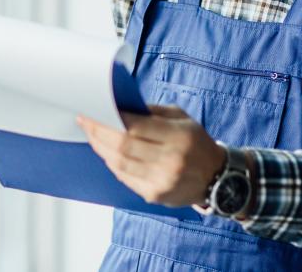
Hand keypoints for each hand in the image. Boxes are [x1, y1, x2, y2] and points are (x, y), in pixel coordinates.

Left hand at [76, 105, 225, 206]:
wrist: (216, 178)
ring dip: (100, 148)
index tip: (93, 110)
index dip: (110, 119)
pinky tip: (106, 152)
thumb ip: (152, 112)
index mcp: (179, 137)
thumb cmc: (196, 142)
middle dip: (98, 132)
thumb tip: (120, 106)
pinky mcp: (154, 195)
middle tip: (85, 121)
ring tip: (91, 135)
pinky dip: (111, 163)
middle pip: (123, 146)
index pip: (136, 127)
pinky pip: (124, 178)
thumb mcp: (182, 118)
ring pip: (119, 164)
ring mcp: (161, 181)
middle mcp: (170, 161)